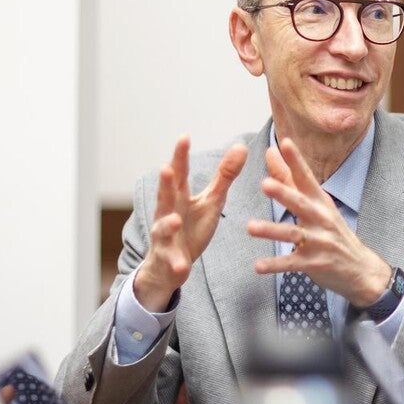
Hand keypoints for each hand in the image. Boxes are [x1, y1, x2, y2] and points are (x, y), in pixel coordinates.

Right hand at [133, 136, 247, 311]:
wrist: (171, 265)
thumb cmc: (191, 226)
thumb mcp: (211, 200)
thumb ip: (224, 176)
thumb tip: (241, 146)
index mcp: (179, 196)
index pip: (179, 172)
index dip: (180, 155)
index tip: (184, 136)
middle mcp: (168, 212)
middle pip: (165, 195)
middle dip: (165, 182)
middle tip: (166, 168)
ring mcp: (165, 236)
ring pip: (162, 228)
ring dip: (167, 224)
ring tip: (175, 220)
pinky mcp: (169, 258)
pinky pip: (173, 260)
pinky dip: (177, 262)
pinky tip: (183, 266)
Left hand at [246, 137, 391, 305]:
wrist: (359, 268)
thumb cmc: (332, 231)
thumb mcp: (315, 204)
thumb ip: (288, 178)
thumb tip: (271, 151)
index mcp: (320, 202)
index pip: (306, 178)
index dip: (296, 161)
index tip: (285, 143)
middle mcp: (321, 219)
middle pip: (301, 204)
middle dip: (284, 194)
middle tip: (265, 184)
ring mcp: (319, 242)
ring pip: (293, 234)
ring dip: (272, 231)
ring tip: (250, 227)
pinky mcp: (314, 263)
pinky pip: (292, 263)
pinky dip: (275, 264)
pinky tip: (258, 266)